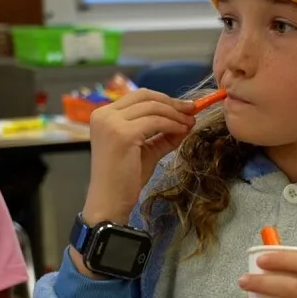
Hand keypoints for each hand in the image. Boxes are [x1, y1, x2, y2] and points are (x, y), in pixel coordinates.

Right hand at [82, 89, 196, 224]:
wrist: (110, 201)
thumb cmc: (125, 178)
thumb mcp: (147, 149)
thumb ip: (164, 134)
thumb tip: (187, 121)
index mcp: (104, 115)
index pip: (138, 96)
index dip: (164, 99)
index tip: (184, 107)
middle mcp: (104, 115)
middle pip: (145, 97)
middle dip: (172, 103)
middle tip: (192, 110)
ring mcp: (111, 123)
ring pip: (153, 108)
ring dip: (176, 114)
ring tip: (190, 123)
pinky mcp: (123, 134)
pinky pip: (156, 122)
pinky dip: (173, 124)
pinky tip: (182, 131)